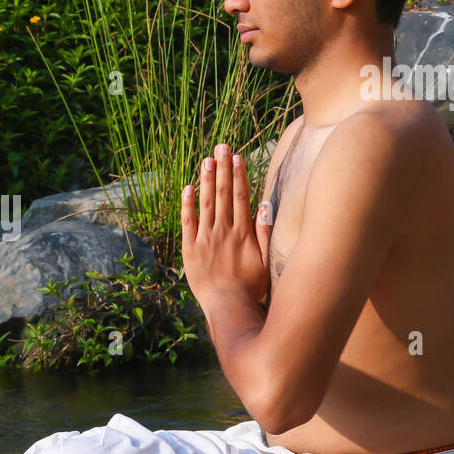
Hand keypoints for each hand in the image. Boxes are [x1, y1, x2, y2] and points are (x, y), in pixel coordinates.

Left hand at [180, 143, 273, 307]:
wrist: (228, 306)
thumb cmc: (251, 287)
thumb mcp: (265, 260)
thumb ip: (264, 232)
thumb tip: (266, 206)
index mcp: (243, 232)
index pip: (240, 196)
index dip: (238, 175)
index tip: (237, 158)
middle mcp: (223, 231)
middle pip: (222, 194)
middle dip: (222, 168)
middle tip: (221, 147)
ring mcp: (205, 239)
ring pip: (205, 203)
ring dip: (205, 180)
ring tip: (206, 160)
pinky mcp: (190, 249)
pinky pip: (187, 222)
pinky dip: (187, 204)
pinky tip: (187, 188)